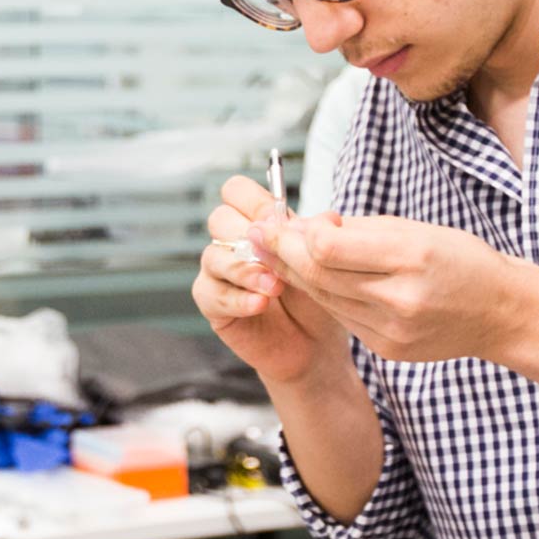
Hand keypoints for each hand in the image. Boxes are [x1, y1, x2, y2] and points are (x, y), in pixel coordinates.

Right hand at [193, 175, 348, 384]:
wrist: (315, 347)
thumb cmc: (316, 300)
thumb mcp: (321, 265)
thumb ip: (316, 239)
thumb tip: (327, 218)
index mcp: (256, 224)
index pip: (236, 191)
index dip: (255, 201)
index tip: (279, 221)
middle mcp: (232, 243)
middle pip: (220, 219)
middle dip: (251, 237)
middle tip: (279, 257)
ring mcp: (219, 273)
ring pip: (213, 256)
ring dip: (247, 270)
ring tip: (276, 287)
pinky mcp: (213, 305)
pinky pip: (211, 293)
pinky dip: (238, 298)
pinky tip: (260, 304)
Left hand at [252, 213, 525, 363]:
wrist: (500, 314)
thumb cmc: (461, 260)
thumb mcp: (417, 229)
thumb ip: (360, 229)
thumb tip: (307, 226)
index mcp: (410, 259)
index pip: (328, 248)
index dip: (297, 233)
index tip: (281, 219)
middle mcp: (398, 300)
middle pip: (318, 275)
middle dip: (281, 252)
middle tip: (257, 234)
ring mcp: (390, 331)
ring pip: (323, 298)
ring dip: (295, 274)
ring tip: (274, 253)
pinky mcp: (386, 349)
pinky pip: (341, 316)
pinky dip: (324, 294)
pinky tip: (313, 277)